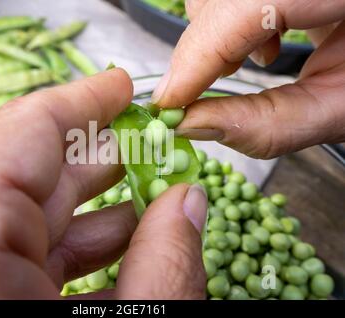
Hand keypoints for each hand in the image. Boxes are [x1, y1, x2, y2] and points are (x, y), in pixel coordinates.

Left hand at [0, 69, 206, 298]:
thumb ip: (162, 268)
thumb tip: (187, 203)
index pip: (19, 135)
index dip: (82, 101)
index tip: (123, 87)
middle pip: (25, 174)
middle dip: (102, 157)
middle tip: (156, 149)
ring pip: (24, 218)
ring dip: (96, 208)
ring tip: (155, 201)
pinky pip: (18, 256)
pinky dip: (73, 249)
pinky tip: (126, 248)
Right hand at [152, 0, 344, 158]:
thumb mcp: (344, 109)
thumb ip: (269, 125)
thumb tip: (195, 126)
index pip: (247, 4)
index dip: (199, 54)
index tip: (170, 102)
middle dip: (202, 47)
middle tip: (204, 92)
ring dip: (216, 32)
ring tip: (255, 62)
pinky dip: (231, 19)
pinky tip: (267, 42)